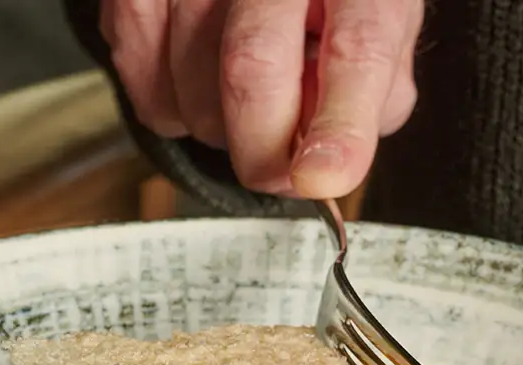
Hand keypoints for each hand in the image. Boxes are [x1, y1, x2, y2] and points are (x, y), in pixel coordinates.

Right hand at [101, 0, 422, 198]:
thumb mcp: (376, 29)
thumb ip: (374, 92)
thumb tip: (333, 158)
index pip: (356, 48)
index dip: (338, 124)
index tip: (317, 178)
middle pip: (252, 70)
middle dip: (263, 153)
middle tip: (280, 171)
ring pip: (194, 91)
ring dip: (220, 130)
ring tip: (244, 97)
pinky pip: (145, 88)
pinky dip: (173, 111)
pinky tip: (199, 79)